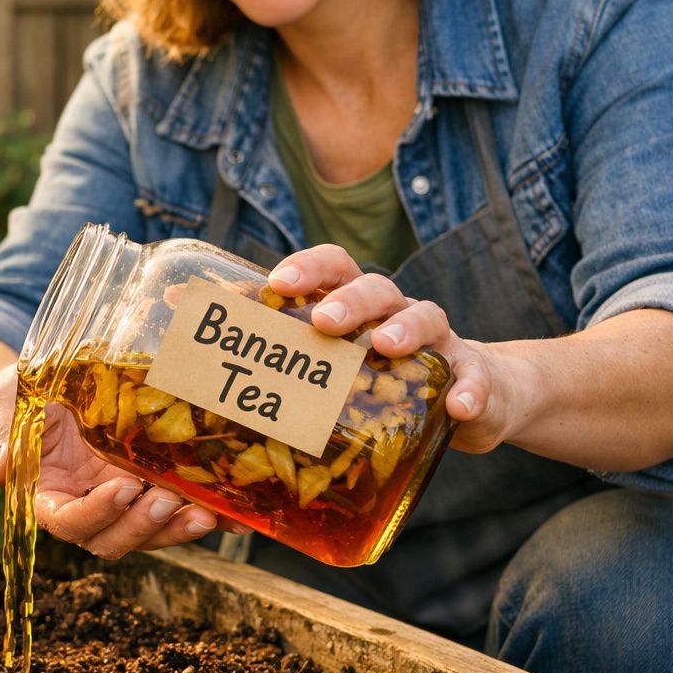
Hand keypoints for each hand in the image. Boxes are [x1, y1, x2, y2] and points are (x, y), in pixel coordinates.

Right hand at [0, 363, 240, 558]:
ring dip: (176, 528)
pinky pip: (176, 509)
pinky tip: (230, 511)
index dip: (96, 513)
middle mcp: (86, 506)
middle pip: (113, 538)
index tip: (121, 488)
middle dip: (141, 526)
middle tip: (166, 500)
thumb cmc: (19, 398)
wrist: (47, 383)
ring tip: (204, 512)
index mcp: (47, 497)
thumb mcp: (7, 408)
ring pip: (149, 532)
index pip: (69, 522)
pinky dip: (203, 513)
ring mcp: (120, 498)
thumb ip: (3, 440)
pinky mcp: (148, 483)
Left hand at [267, 245, 533, 454]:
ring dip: (406, 328)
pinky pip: (475, 378)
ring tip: (385, 346)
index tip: (278, 282)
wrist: (470, 397)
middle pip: (376, 289)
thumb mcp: (341, 366)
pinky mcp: (472, 375)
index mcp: (360, 304)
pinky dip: (469, 390)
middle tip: (324, 320)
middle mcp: (398, 312)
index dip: (309, 267)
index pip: (335, 268)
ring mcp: (440, 341)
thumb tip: (197, 346)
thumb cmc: (384, 378)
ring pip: (428, 318)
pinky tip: (459, 406)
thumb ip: (285, 355)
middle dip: (350, 299)